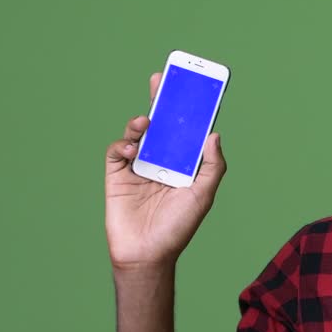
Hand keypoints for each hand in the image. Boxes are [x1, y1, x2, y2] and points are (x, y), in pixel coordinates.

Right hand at [105, 72, 227, 270]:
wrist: (147, 253)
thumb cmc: (178, 227)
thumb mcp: (202, 195)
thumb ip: (212, 166)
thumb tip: (214, 134)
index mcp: (184, 164)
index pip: (187, 131)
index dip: (189, 110)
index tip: (193, 87)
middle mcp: (162, 161)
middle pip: (162, 125)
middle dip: (162, 101)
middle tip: (162, 78)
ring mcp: (138, 166)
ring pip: (139, 133)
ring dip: (141, 123)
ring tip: (146, 122)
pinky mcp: (117, 174)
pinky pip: (117, 150)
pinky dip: (123, 143)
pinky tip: (131, 147)